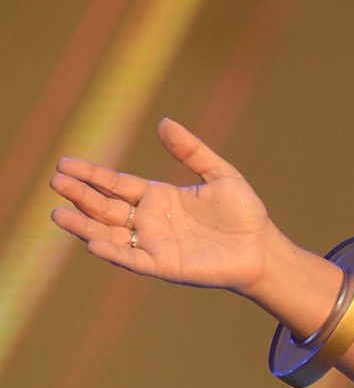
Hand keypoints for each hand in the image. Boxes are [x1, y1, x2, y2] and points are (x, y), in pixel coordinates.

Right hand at [50, 118, 274, 293]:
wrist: (263, 247)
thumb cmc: (244, 213)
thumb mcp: (219, 174)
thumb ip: (191, 150)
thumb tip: (164, 122)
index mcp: (159, 197)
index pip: (116, 184)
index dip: (91, 174)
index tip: (63, 164)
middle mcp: (150, 221)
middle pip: (106, 206)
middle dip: (80, 195)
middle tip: (55, 182)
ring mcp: (154, 244)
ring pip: (110, 233)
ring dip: (84, 225)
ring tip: (57, 214)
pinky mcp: (164, 265)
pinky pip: (132, 259)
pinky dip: (113, 252)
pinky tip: (93, 242)